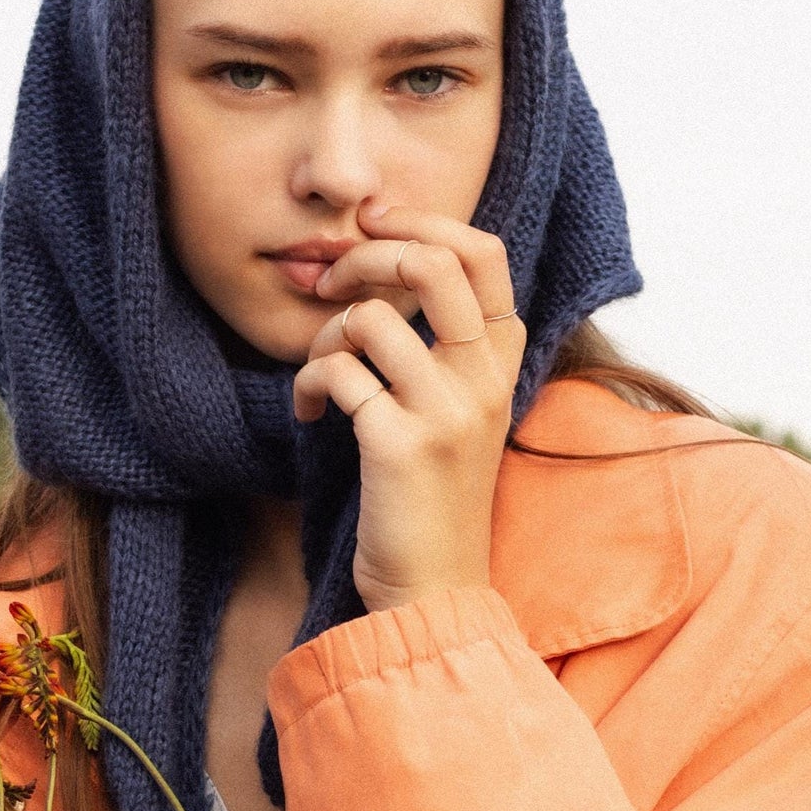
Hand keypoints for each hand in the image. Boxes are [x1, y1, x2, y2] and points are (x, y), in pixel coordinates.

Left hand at [295, 200, 525, 613]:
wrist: (434, 589)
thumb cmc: (431, 498)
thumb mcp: (458, 412)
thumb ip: (443, 347)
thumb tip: (385, 262)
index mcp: (503, 362)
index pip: (483, 252)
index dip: (422, 220)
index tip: (371, 224)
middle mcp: (485, 380)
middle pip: (431, 262)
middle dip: (365, 257)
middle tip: (332, 284)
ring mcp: (446, 412)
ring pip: (370, 318)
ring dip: (323, 338)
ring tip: (319, 377)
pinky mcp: (399, 444)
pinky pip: (336, 374)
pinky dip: (307, 385)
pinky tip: (310, 415)